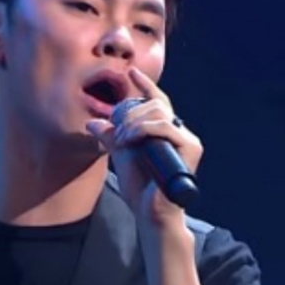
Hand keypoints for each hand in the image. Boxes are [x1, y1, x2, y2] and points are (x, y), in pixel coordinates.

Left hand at [86, 67, 203, 227]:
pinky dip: (143, 130)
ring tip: (122, 139)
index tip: (131, 72)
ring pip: (159, 113)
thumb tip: (93, 123)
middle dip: (131, 112)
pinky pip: (164, 127)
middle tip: (116, 131)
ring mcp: (187, 140)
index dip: (145, 85)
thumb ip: (110, 137)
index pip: (157, 100)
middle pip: (155, 104)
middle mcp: (178, 133)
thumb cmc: (139, 187)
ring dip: (134, 122)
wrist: (149, 212)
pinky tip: (130, 140)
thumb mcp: (120, 156)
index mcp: (164, 132)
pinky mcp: (191, 149)